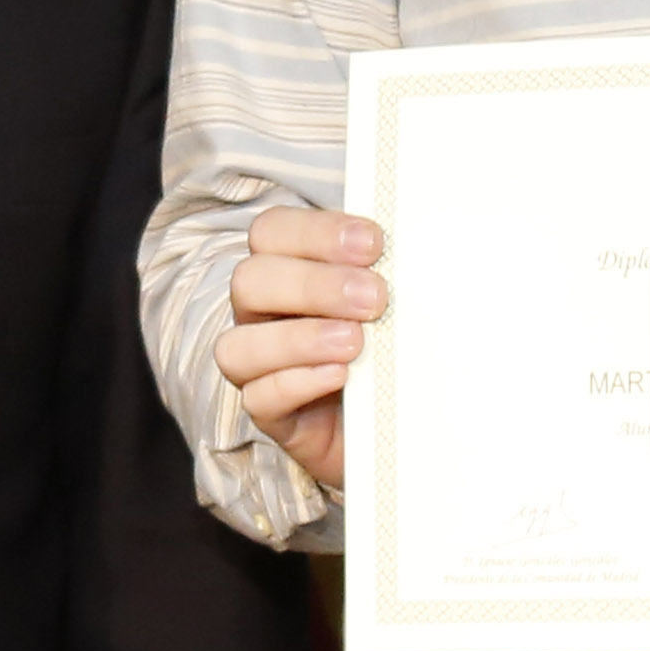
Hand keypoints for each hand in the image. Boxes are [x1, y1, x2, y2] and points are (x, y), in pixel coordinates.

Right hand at [222, 206, 384, 488]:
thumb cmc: (390, 345)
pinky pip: (259, 399)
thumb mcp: (392, 301)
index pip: (272, 231)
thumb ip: (385, 271)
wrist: (402, 419)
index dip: (316, 232)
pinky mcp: (272, 415)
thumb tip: (411, 244)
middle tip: (374, 299)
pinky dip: (299, 383)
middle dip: (313, 285)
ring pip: (238, 346)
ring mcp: (259, 366)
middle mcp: (261, 314)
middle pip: (249, 281)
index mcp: (285, 269)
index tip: (373, 244)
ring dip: (299, 339)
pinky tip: (340, 376)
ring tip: (355, 342)